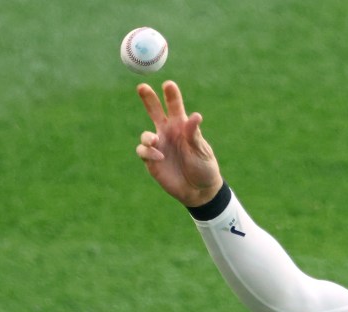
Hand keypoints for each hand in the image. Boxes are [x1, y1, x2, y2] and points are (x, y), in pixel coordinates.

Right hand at [135, 81, 223, 206]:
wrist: (199, 191)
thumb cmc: (204, 168)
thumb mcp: (202, 151)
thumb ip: (194, 135)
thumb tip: (195, 116)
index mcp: (182, 127)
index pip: (175, 107)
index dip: (171, 95)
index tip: (168, 85)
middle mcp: (168, 133)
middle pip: (154, 112)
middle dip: (148, 99)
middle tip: (142, 87)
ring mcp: (158, 146)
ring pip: (145, 135)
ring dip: (147, 137)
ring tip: (155, 141)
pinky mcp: (151, 160)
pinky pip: (143, 151)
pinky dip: (148, 152)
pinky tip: (160, 158)